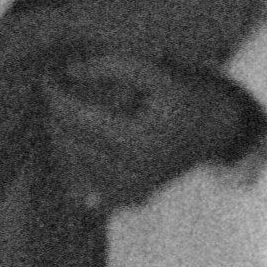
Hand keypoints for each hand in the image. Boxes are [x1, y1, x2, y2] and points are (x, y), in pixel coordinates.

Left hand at [41, 49, 263, 216]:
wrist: (218, 131)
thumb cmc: (186, 96)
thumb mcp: (157, 73)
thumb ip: (114, 66)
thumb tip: (71, 71)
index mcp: (139, 140)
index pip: (79, 118)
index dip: (57, 95)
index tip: (48, 77)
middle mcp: (133, 173)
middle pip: (70, 144)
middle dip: (56, 115)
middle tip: (56, 92)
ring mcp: (131, 192)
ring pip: (73, 167)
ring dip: (62, 139)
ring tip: (66, 114)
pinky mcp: (130, 200)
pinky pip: (86, 189)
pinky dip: (75, 166)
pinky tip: (78, 145)